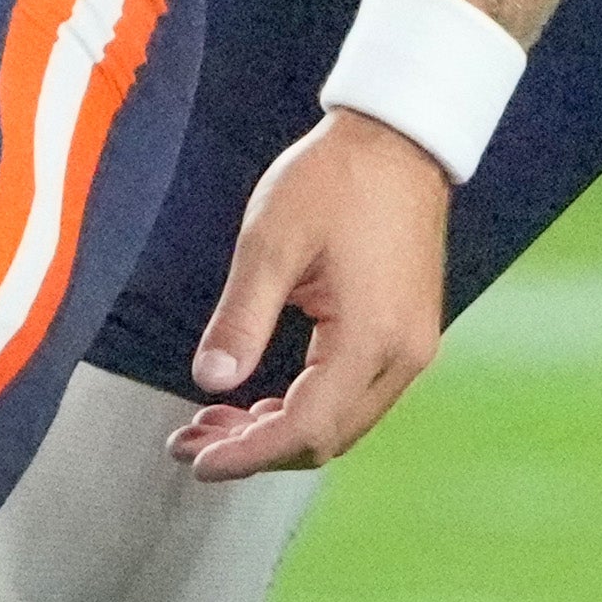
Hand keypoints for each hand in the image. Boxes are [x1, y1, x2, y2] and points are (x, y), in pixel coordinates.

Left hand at [168, 109, 450, 480]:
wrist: (399, 141)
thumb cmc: (337, 179)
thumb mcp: (271, 244)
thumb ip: (240, 319)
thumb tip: (211, 382)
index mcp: (372, 338)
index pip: (306, 426)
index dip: (248, 454)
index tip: (197, 461)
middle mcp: (403, 356)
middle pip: (327, 438)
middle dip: (257, 450)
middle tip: (190, 443)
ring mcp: (411, 347)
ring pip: (341, 422)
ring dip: (279, 431)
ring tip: (213, 422)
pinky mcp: (406, 333)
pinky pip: (354, 395)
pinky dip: (305, 407)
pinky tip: (261, 398)